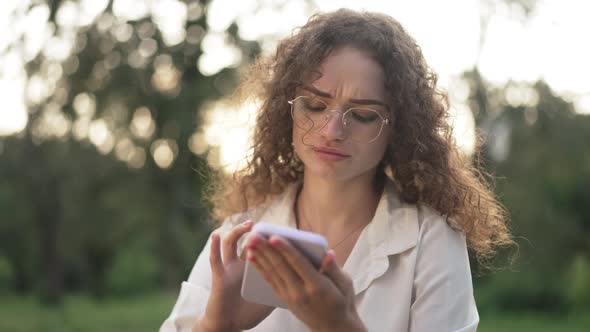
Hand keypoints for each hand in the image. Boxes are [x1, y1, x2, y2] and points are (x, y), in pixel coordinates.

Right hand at [196, 221, 273, 331]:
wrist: (228, 326)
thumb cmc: (248, 313)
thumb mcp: (269, 299)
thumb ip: (283, 287)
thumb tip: (302, 281)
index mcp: (254, 269)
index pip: (263, 248)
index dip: (270, 239)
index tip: (280, 229)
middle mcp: (241, 265)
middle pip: (248, 242)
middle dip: (256, 231)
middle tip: (265, 222)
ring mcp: (230, 269)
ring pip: (230, 244)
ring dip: (237, 232)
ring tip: (248, 226)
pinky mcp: (219, 277)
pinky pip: (215, 261)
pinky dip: (214, 248)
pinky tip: (216, 235)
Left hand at [245, 234, 366, 331]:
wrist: (333, 328)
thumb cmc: (342, 302)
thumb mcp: (345, 285)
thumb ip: (334, 269)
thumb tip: (328, 253)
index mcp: (317, 286)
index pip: (298, 264)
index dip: (285, 250)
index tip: (274, 237)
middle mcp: (300, 292)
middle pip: (280, 267)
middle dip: (266, 250)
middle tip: (254, 235)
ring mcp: (291, 297)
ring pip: (272, 273)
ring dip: (260, 257)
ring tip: (249, 243)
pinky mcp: (285, 300)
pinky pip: (270, 281)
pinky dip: (260, 269)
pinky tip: (253, 258)